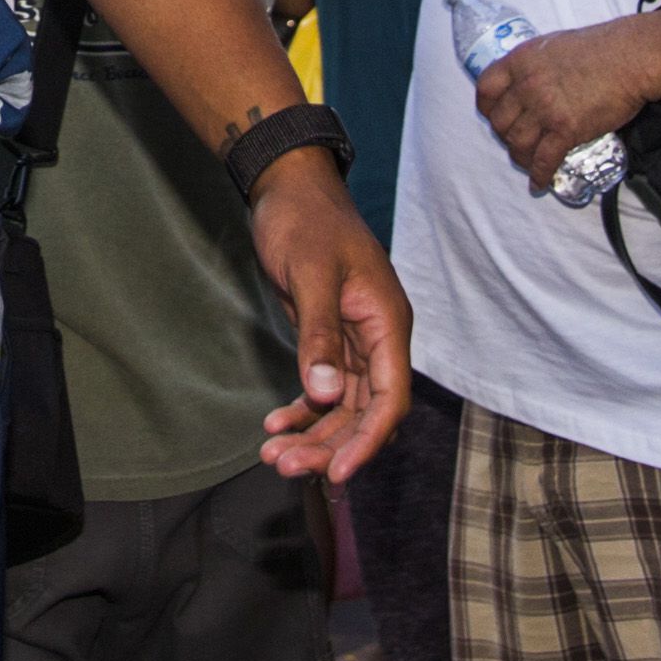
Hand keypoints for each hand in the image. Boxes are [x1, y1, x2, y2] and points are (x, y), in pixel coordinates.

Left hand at [245, 153, 411, 484]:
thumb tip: (324, 394)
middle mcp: (378, 339)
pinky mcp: (329, 340)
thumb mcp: (311, 274)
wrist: (289, 188)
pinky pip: (323, 390)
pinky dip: (303, 410)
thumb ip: (319, 335)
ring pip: (342, 407)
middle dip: (328, 444)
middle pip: (363, 412)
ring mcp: (354, 342)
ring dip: (312, 434)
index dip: (367, 440)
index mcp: (387, 323)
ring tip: (272, 454)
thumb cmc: (305, 221)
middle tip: (283, 466)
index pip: (389, 398)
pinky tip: (275, 424)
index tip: (336, 472)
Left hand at [474, 13, 656, 193]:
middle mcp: (527, 85)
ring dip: (520, 157)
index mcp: (521, 61)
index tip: (494, 116)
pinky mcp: (566, 129)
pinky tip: (540, 183)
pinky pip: (543, 160)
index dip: (487, 108)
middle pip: (499, 121)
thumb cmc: (602, 47)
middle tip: (517, 140)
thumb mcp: (555, 45)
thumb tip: (531, 79)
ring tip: (528, 162)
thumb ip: (536, 64)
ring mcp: (545, 108)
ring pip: (517, 144)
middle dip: (505, 135)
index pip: (485, 89)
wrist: (632, 58)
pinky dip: (539, 175)